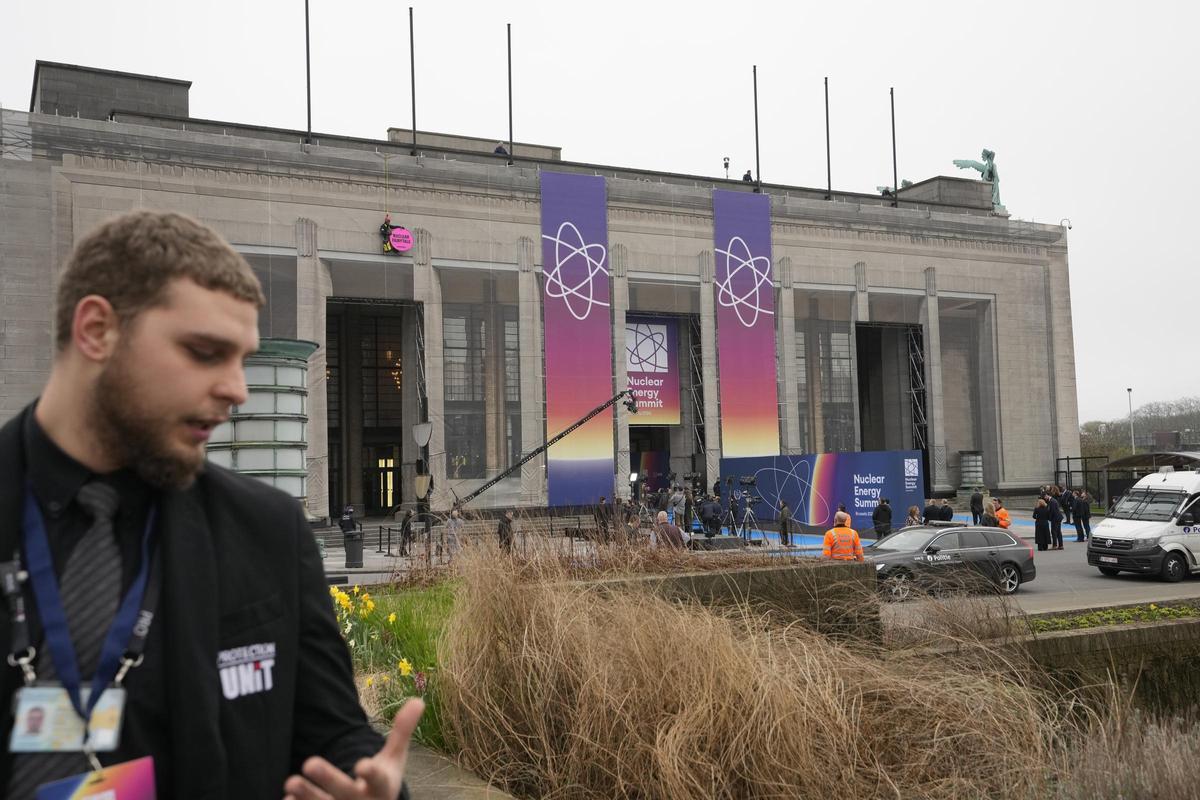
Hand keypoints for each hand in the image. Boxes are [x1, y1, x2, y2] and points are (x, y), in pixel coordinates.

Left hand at [283, 698, 424, 799]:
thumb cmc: (381, 784)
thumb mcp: (394, 760)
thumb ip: (402, 732)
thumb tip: (418, 700)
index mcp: (381, 787)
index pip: (378, 779)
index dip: (370, 773)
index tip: (362, 765)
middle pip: (344, 791)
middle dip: (328, 778)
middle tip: (309, 762)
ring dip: (307, 795)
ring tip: (290, 781)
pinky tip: (287, 798)